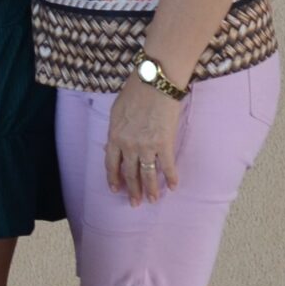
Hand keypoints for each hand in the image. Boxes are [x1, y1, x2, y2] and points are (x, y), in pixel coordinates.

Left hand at [104, 76, 181, 204]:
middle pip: (130, 173)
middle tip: (135, 203)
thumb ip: (115, 130)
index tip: (116, 190)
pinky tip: (173, 187)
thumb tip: (113, 145)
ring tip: (153, 200)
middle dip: (132, 190)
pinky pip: (167, 167)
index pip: (112, 164)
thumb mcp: (116, 111)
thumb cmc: (134, 91)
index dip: (114, 179)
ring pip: (147, 175)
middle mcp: (128, 145)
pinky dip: (171, 178)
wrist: (154, 82)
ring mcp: (146, 146)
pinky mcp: (164, 144)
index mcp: (114, 136)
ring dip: (150, 190)